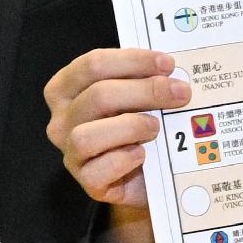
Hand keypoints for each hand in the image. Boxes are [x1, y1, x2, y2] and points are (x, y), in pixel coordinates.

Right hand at [43, 50, 185, 242]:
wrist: (147, 175)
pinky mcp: (87, 182)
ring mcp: (71, 152)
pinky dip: (124, 160)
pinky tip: (143, 154)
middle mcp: (62, 120)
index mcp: (67, 89)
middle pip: (98, 96)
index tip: (167, 63)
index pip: (92, 65)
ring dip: (130, 126)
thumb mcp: (137, 97)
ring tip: (156, 127)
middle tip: (180, 93)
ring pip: (88, 135)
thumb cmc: (138, 127)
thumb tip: (170, 71)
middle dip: (145, 91)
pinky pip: (99, 170)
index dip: (132, 60)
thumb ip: (145, 80)